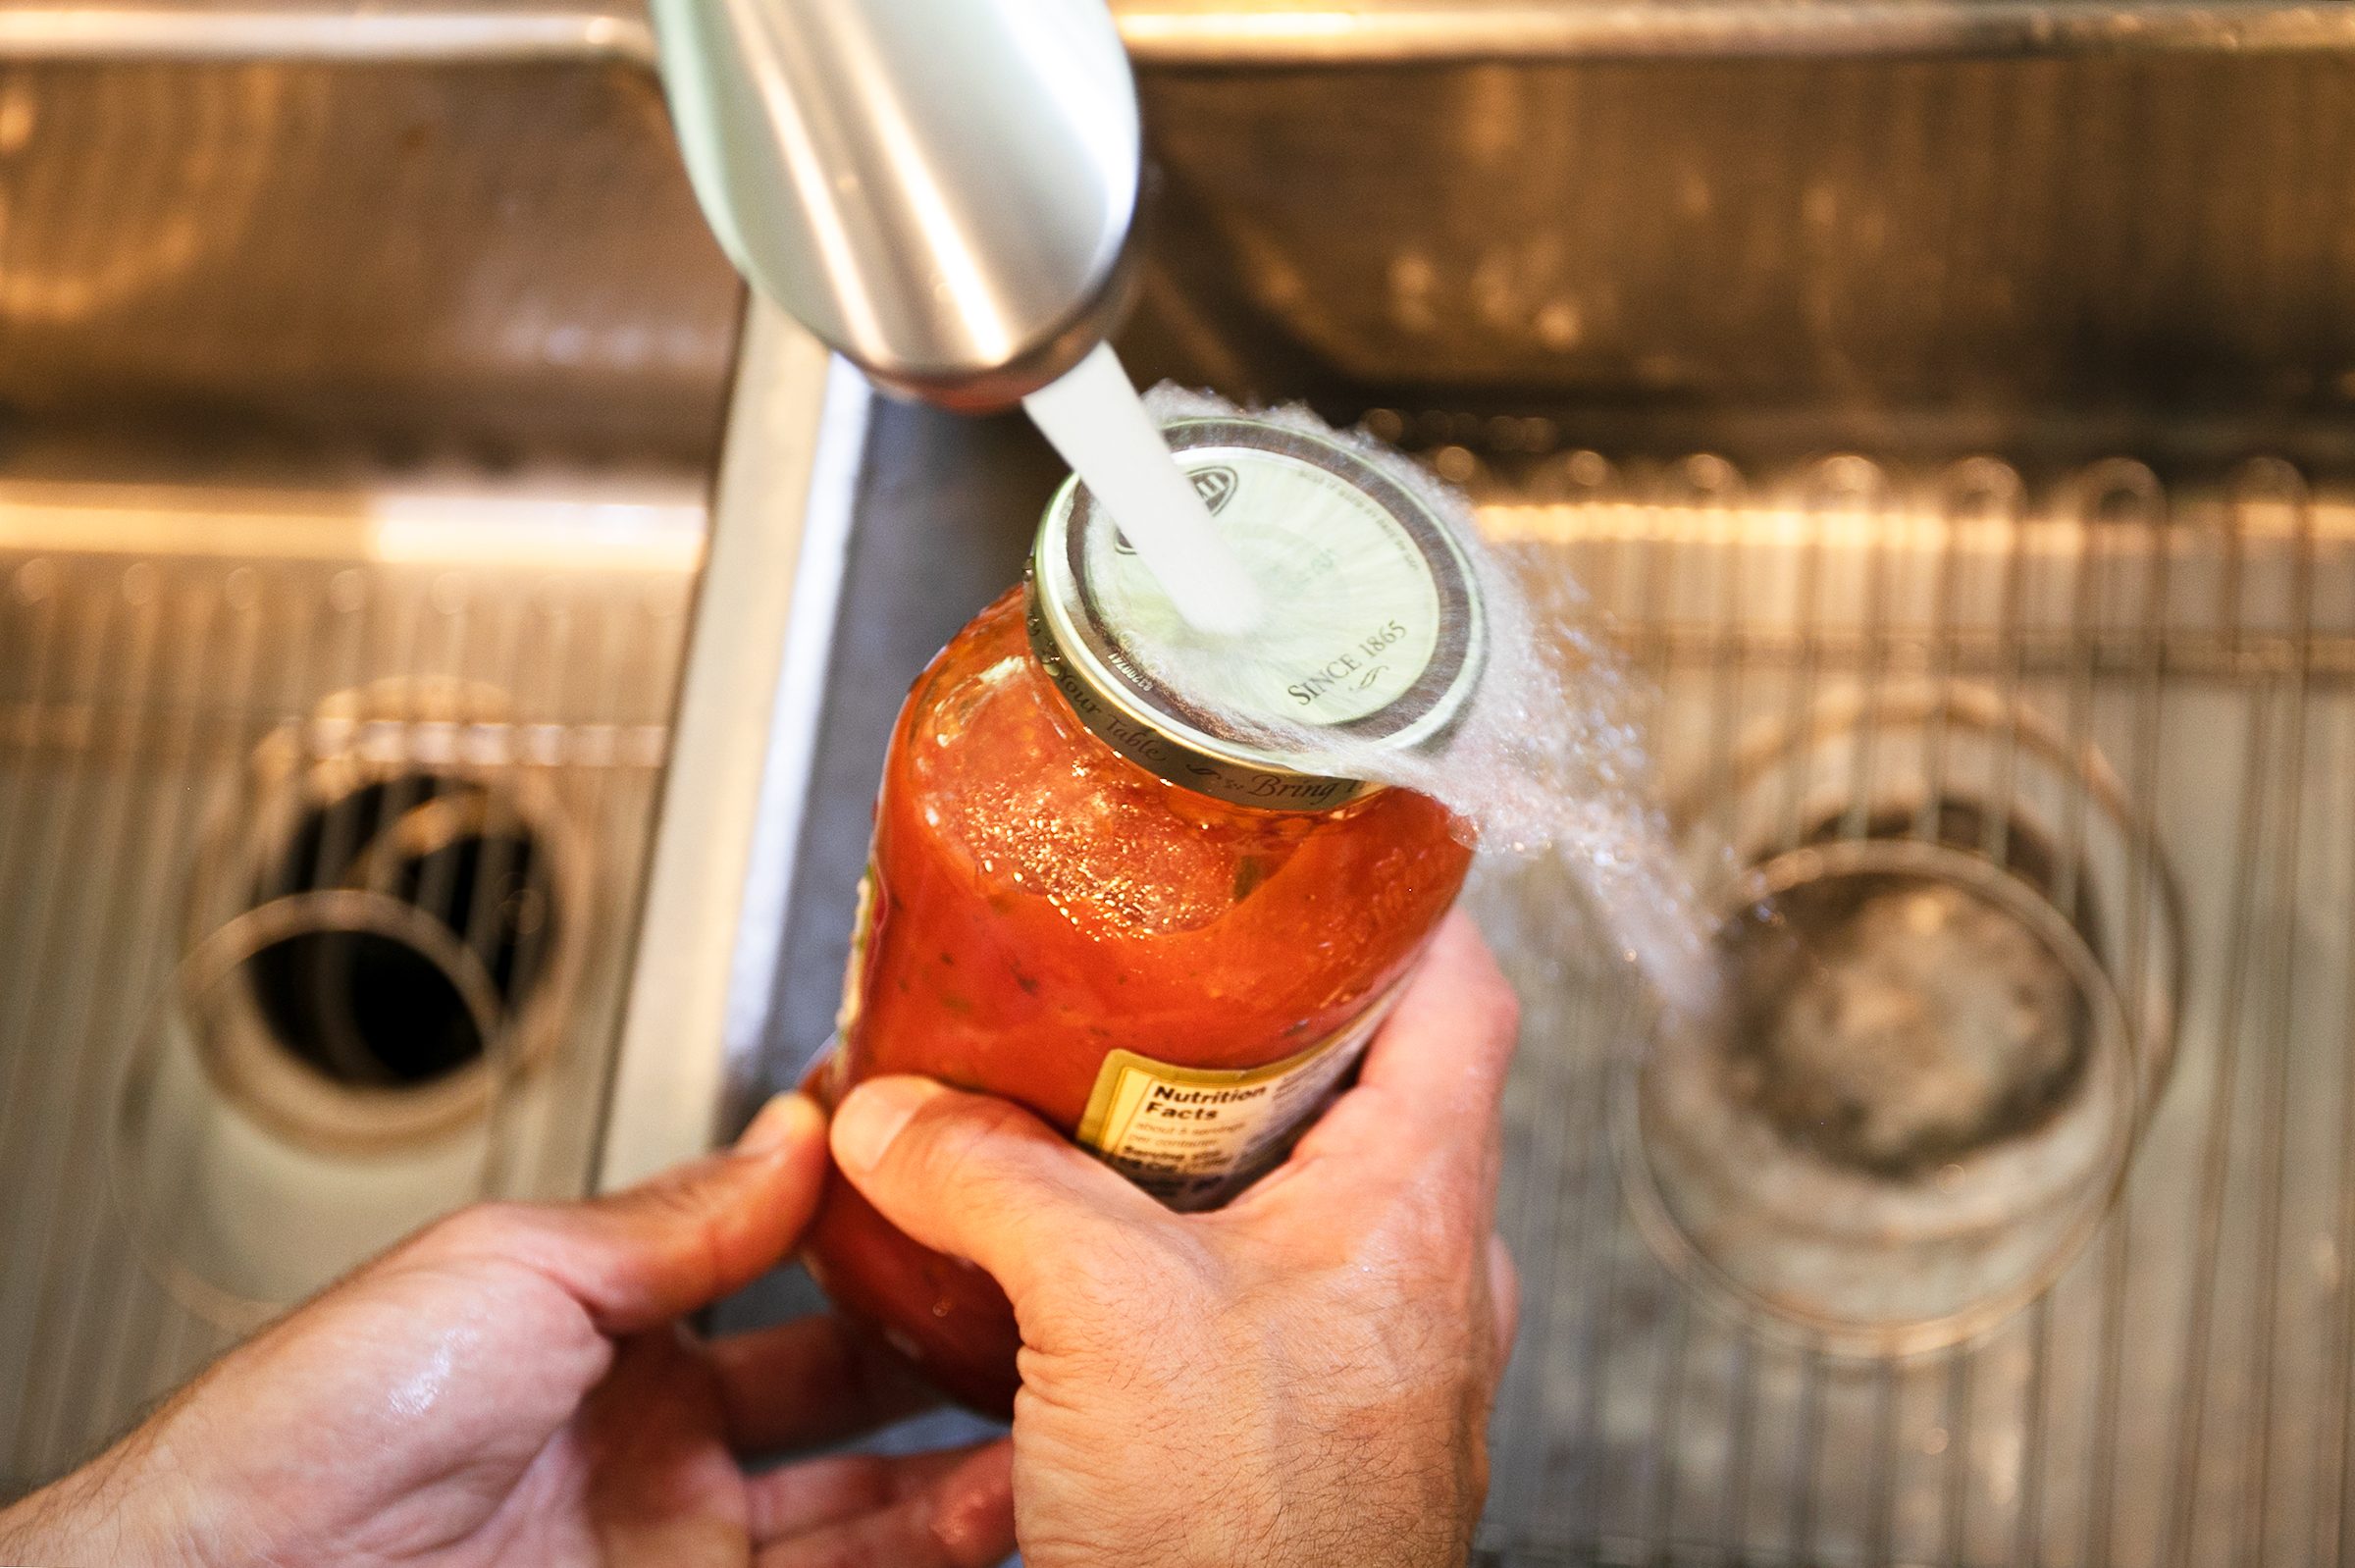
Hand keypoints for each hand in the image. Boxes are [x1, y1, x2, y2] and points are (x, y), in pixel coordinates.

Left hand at [0, 1096, 1012, 1567]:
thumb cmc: (327, 1419)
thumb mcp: (521, 1266)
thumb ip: (683, 1217)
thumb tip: (803, 1133)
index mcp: (616, 1336)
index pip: (794, 1279)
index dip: (893, 1243)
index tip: (990, 1199)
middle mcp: (664, 1449)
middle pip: (857, 1403)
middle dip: (964, 1362)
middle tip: (1066, 1319)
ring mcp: (680, 1551)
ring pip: (872, 1513)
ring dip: (973, 1474)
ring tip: (1071, 1424)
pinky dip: (930, 1558)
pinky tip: (998, 1518)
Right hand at [826, 911, 1520, 1567]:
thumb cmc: (1251, 1549)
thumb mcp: (1106, 1317)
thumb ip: (994, 1183)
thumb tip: (891, 1115)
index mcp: (1418, 1207)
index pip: (1463, 989)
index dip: (1401, 895)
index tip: (1325, 840)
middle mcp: (1420, 1274)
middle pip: (1372, 1079)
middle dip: (1258, 1015)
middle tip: (1157, 964)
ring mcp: (1372, 1357)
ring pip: (1305, 1191)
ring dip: (1209, 1141)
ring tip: (1098, 1097)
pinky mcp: (1306, 1425)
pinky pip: (1257, 1291)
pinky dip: (1178, 1248)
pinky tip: (1080, 1258)